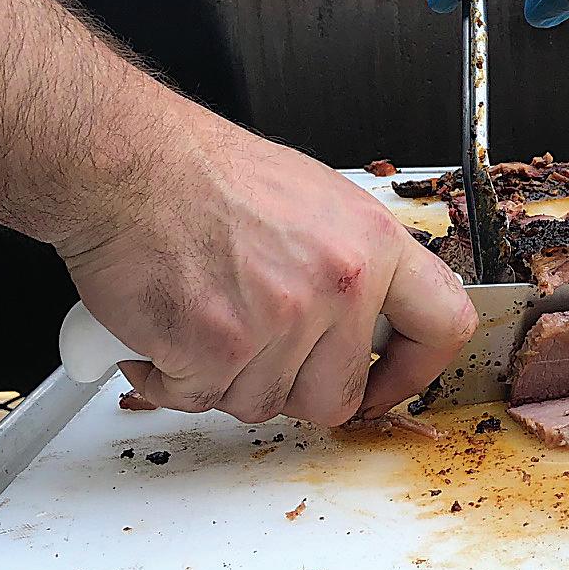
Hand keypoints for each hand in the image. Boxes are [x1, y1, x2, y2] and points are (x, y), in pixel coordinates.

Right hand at [57, 111, 475, 425]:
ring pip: (265, 405)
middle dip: (295, 387)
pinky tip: (169, 332)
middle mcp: (338, 285)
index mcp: (373, 244)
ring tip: (207, 316)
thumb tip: (373, 318)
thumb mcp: (316, 200)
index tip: (389, 381)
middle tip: (259, 349)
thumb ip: (354, 263)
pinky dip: (175, 380)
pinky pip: (203, 402)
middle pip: (338, 396)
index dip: (415, 370)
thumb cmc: (204, 175)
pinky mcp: (219, 351)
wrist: (125, 165)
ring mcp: (281, 321)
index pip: (443, 325)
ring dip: (228, 380)